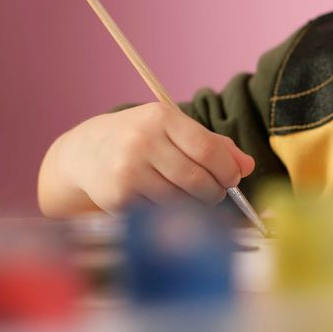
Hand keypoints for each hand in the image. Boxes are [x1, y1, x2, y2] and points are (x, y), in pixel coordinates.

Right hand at [55, 102, 254, 212]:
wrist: (85, 152)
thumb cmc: (140, 139)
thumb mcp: (172, 129)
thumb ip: (213, 145)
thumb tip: (247, 166)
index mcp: (161, 118)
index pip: (209, 150)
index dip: (228, 170)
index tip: (232, 178)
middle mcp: (142, 142)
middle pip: (198, 179)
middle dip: (215, 191)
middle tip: (215, 192)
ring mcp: (128, 171)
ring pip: (181, 200)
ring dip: (195, 205)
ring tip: (190, 196)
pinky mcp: (118, 198)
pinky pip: (161, 213)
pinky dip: (170, 213)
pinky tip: (163, 201)